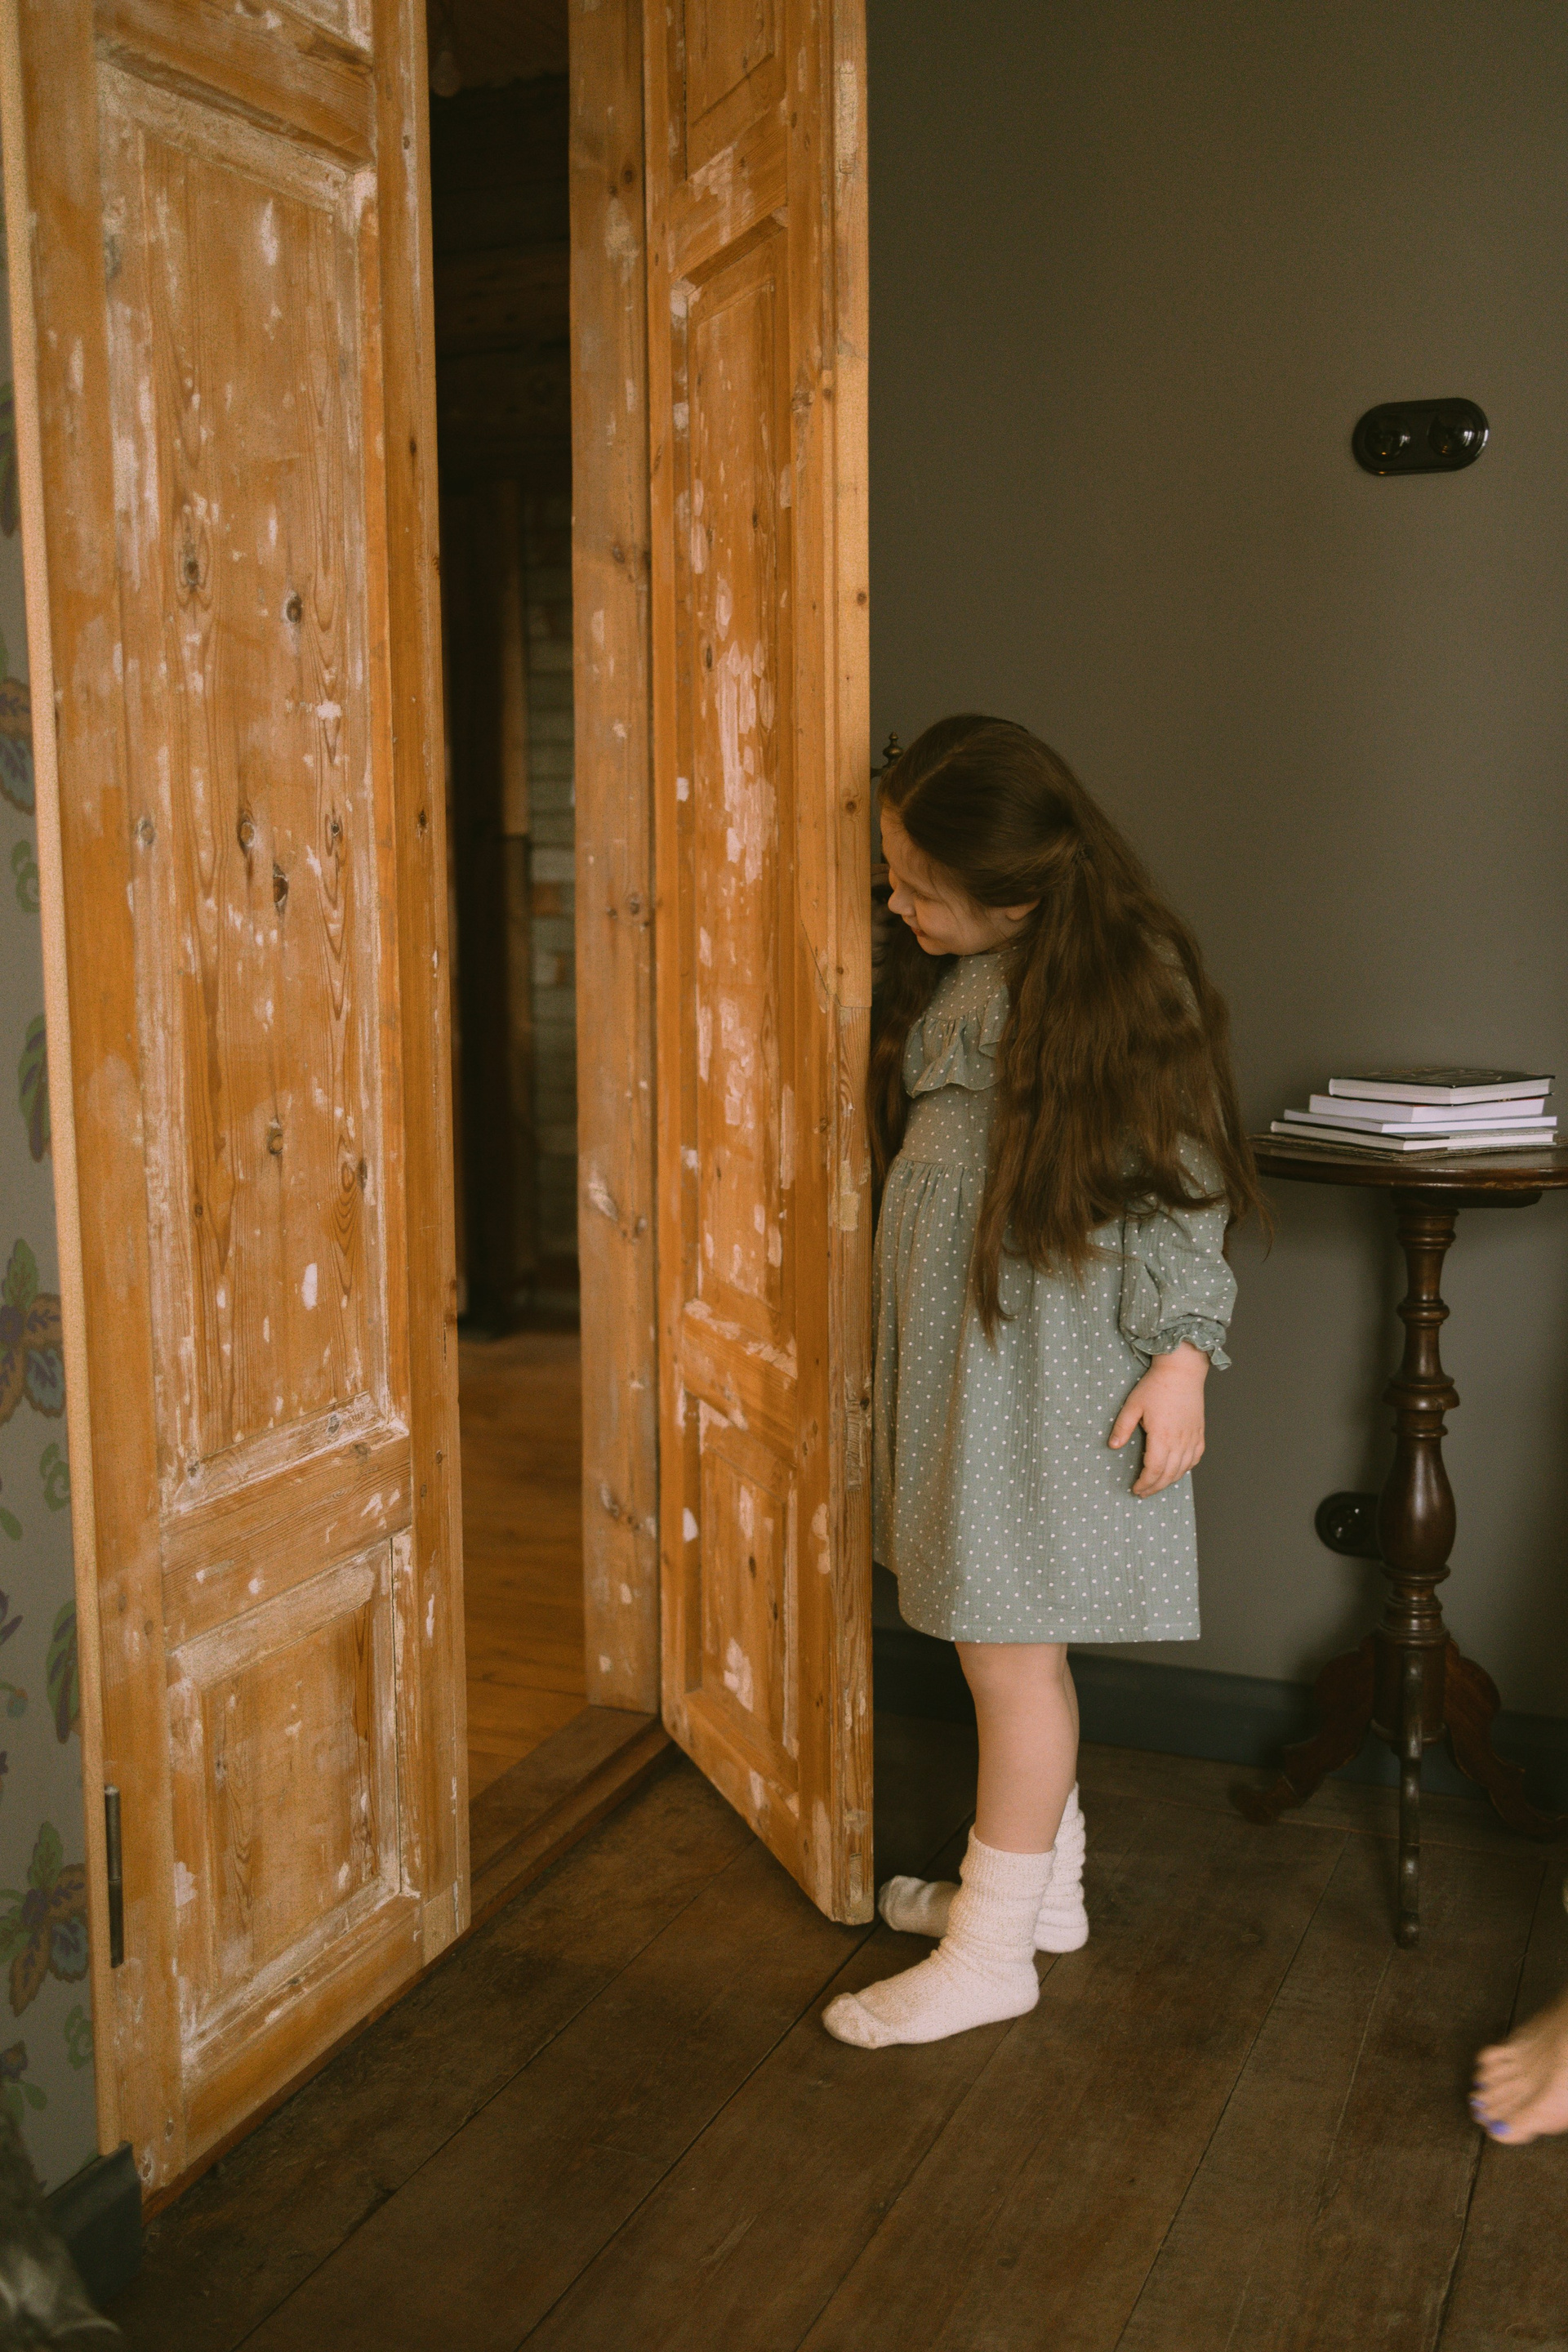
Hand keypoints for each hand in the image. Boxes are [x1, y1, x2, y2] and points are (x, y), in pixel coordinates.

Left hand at [1109, 1341, 1208, 1496]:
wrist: (1182, 1371)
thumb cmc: (1156, 1386)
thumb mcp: (1133, 1405)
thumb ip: (1123, 1427)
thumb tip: (1112, 1446)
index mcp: (1162, 1437)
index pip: (1153, 1470)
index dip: (1145, 1483)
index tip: (1136, 1489)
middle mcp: (1179, 1441)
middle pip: (1168, 1474)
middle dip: (1155, 1487)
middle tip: (1143, 1492)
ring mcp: (1192, 1437)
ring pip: (1182, 1469)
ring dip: (1169, 1481)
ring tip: (1157, 1485)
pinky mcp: (1199, 1432)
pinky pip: (1195, 1458)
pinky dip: (1186, 1469)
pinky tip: (1178, 1471)